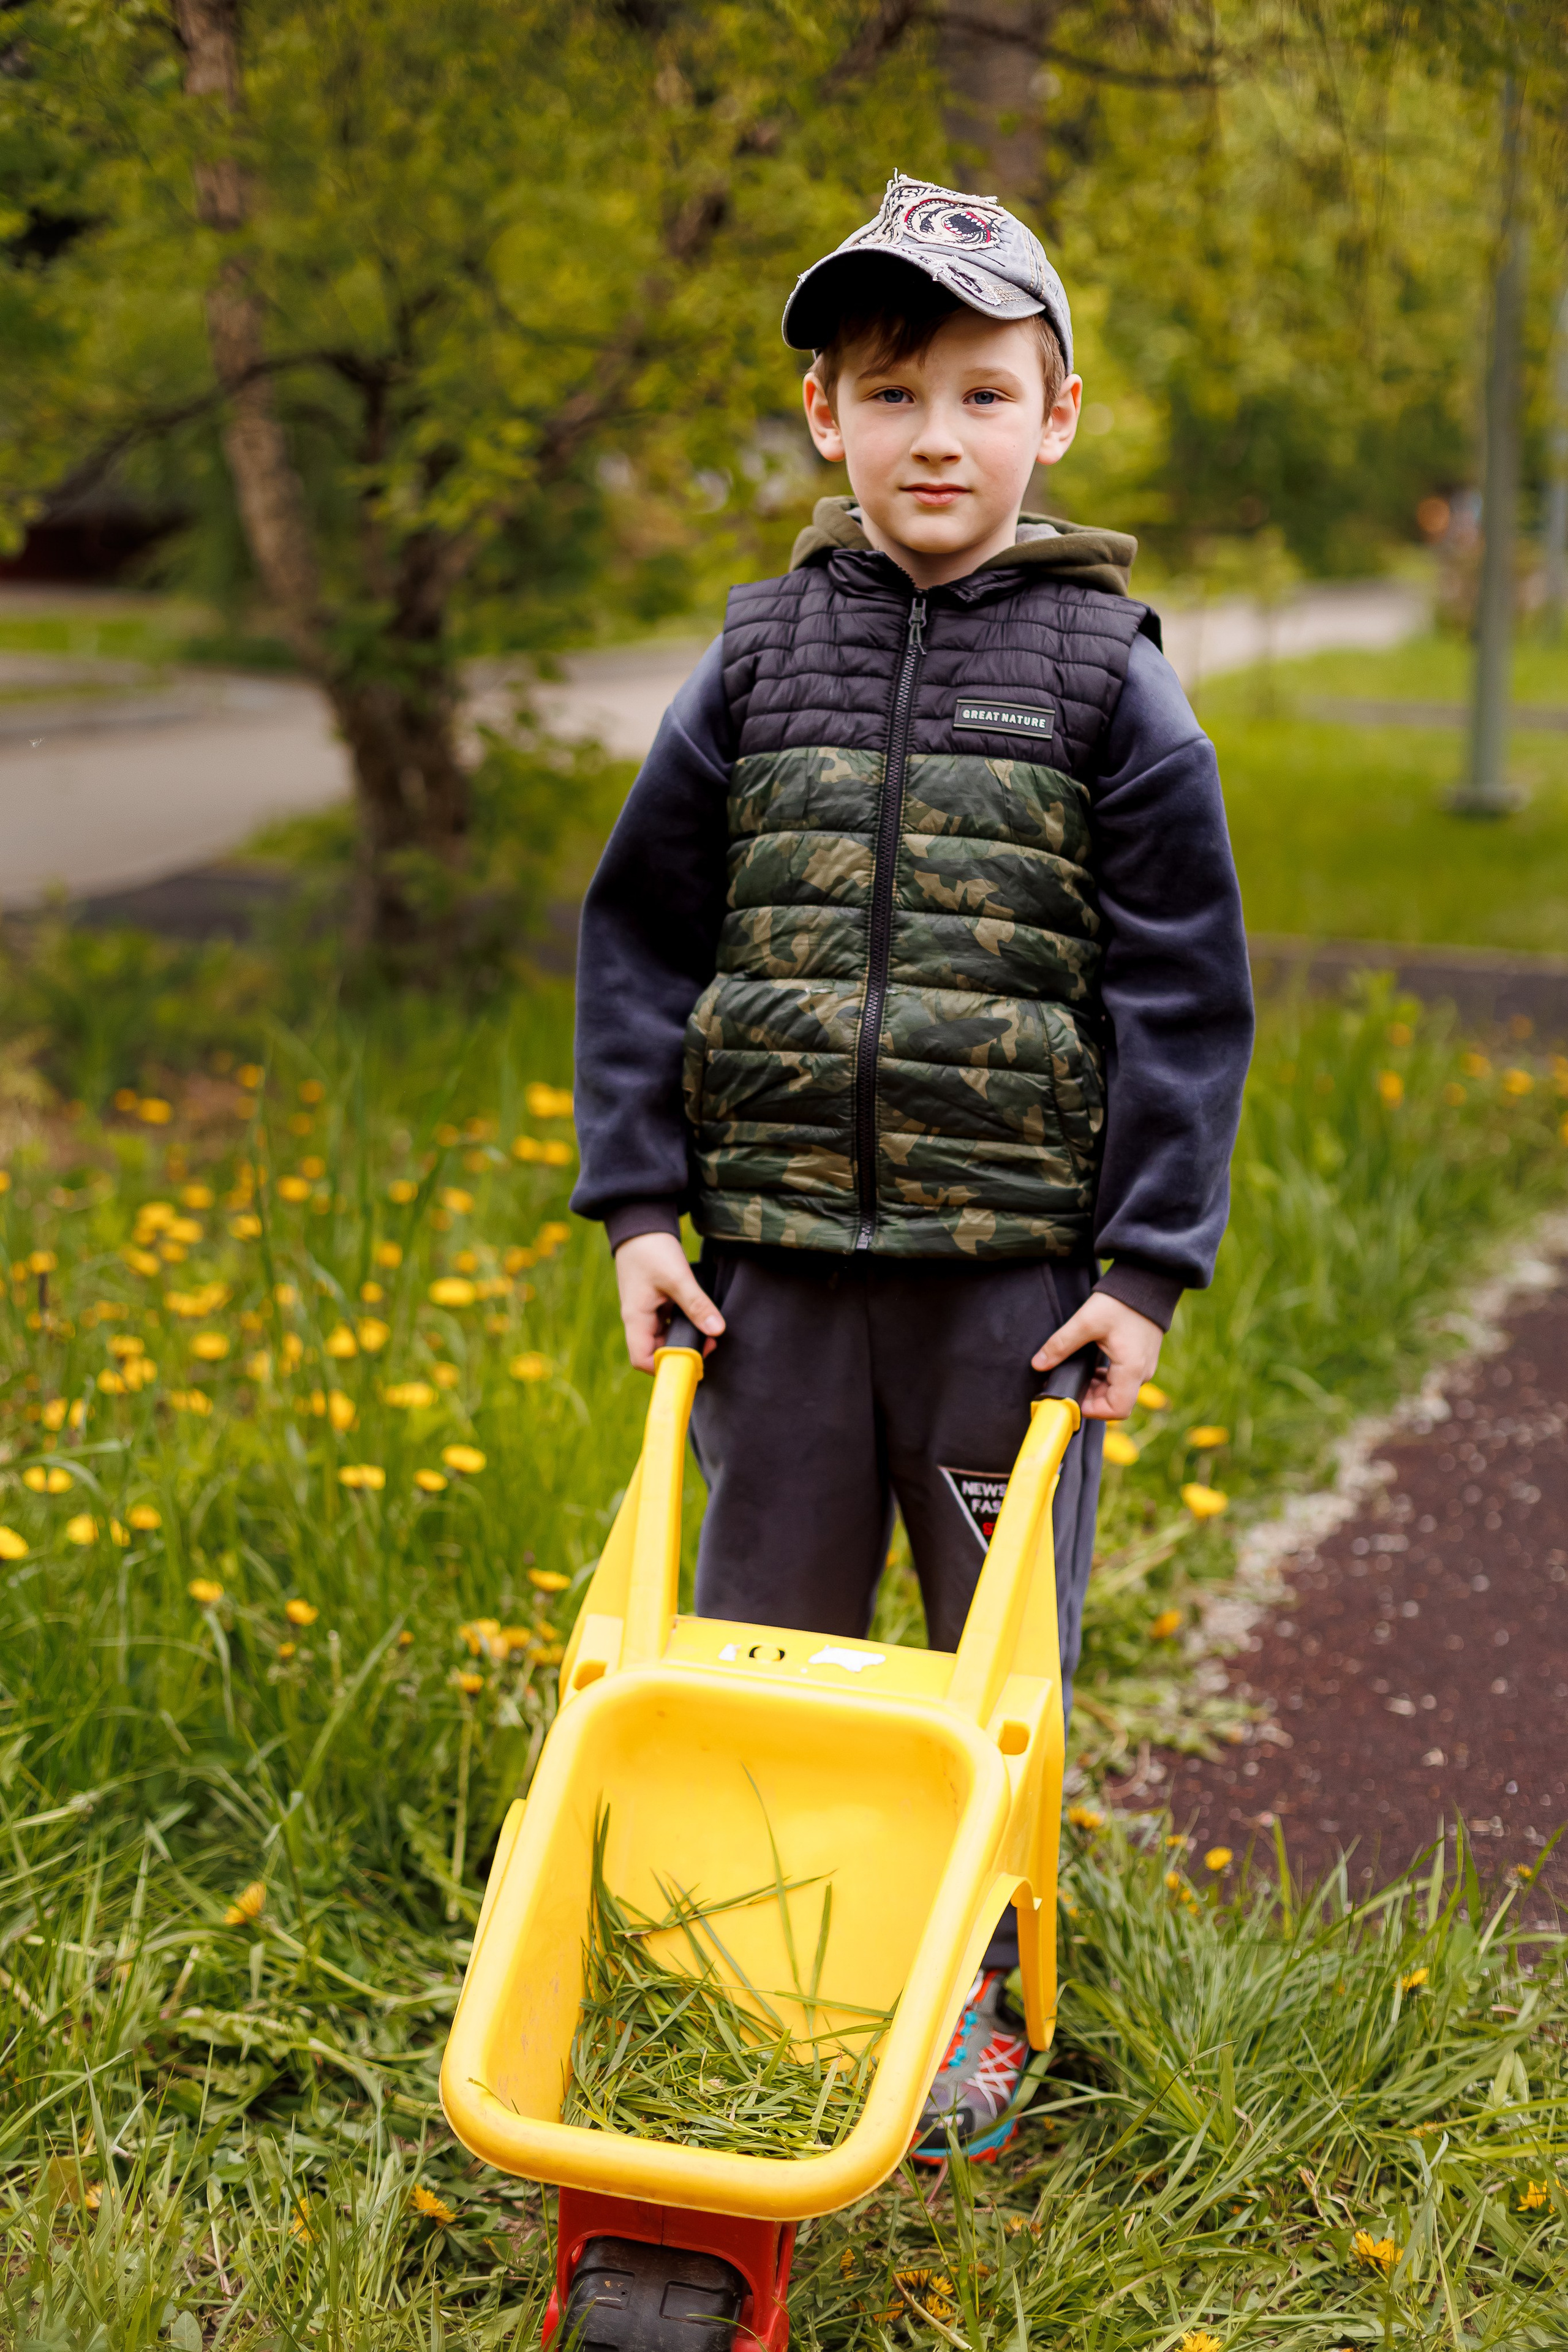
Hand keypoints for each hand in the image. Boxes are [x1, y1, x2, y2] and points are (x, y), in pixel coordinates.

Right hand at [613, 1231, 724, 1372]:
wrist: (640, 1223)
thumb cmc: (652, 1249)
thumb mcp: (677, 1277)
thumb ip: (696, 1304)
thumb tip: (717, 1331)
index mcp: (636, 1317)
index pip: (641, 1359)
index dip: (664, 1367)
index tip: (692, 1362)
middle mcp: (638, 1318)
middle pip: (654, 1352)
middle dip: (680, 1353)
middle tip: (709, 1345)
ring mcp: (645, 1311)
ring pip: (663, 1338)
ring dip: (684, 1339)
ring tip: (709, 1333)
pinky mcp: (653, 1302)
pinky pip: (667, 1323)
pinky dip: (683, 1325)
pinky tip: (700, 1317)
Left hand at [1032, 1291, 1162, 1421]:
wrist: (1147, 1282)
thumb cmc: (1121, 1302)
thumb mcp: (1086, 1322)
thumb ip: (1061, 1345)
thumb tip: (1038, 1363)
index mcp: (1132, 1369)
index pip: (1116, 1410)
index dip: (1092, 1411)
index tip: (1072, 1399)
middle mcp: (1142, 1372)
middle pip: (1115, 1402)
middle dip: (1090, 1398)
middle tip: (1067, 1384)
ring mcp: (1144, 1366)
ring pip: (1118, 1391)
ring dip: (1097, 1389)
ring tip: (1076, 1374)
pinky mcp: (1141, 1359)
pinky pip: (1123, 1379)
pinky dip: (1106, 1379)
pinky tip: (1091, 1367)